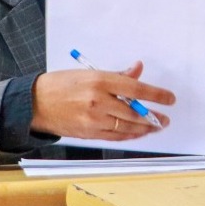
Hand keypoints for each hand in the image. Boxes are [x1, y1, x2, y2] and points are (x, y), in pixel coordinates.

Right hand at [30, 61, 173, 140]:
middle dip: (153, 116)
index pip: (136, 88)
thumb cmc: (61, 84)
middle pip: (134, 111)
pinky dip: (130, 135)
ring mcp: (93, 119)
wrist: (35, 103)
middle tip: (165, 118)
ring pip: (127, 126)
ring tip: (156, 126)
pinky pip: (115, 136)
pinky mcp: (89, 133)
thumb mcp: (89, 72)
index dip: (156, 95)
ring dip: (144, 128)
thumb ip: (117, 74)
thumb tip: (138, 69)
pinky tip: (138, 132)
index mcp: (99, 81)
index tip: (169, 99)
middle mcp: (98, 101)